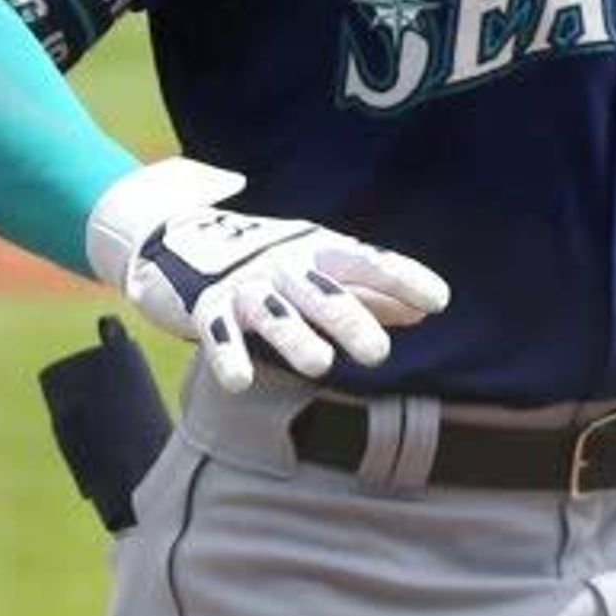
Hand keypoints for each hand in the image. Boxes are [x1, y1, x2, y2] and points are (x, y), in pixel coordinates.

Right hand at [84, 156, 452, 392]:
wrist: (176, 233)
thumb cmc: (269, 259)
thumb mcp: (320, 268)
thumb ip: (368, 292)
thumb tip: (422, 314)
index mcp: (319, 251)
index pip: (368, 262)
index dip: (402, 278)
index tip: (439, 300)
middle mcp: (286, 265)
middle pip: (323, 293)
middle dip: (351, 320)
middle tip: (379, 354)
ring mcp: (245, 284)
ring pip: (275, 313)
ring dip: (296, 338)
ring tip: (320, 366)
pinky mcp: (206, 305)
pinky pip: (217, 332)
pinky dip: (228, 356)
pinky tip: (241, 381)